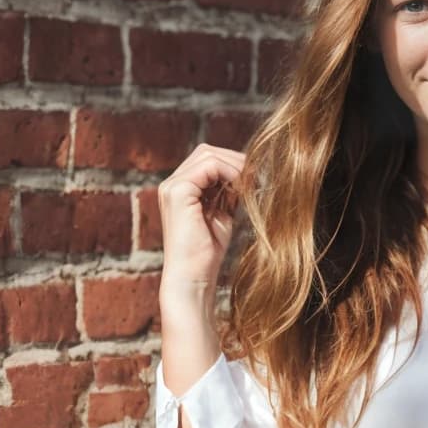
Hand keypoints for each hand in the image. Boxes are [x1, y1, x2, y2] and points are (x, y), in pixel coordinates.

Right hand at [157, 143, 246, 296]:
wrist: (194, 276)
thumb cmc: (208, 252)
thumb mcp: (221, 214)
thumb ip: (227, 192)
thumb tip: (245, 173)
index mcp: (180, 189)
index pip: (207, 159)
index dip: (232, 164)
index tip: (254, 179)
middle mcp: (171, 184)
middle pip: (207, 151)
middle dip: (235, 160)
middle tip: (256, 177)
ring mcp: (172, 186)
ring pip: (208, 154)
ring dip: (235, 166)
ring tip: (250, 183)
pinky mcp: (178, 191)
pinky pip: (209, 165)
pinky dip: (230, 172)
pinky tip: (241, 189)